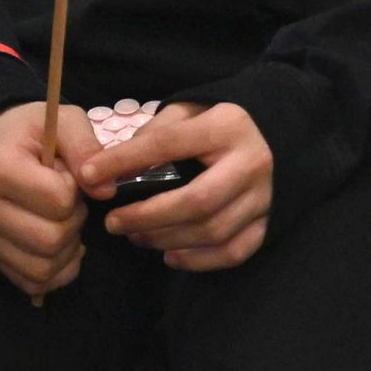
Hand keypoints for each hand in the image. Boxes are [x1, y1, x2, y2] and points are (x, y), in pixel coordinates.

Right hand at [0, 102, 98, 296]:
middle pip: (51, 239)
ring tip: (64, 221)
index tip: (70, 174)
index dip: (77, 189)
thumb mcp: (65, 121)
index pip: (58, 199)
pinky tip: (60, 245)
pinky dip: (55, 271)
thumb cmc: (33, 131)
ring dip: (67, 250)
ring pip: (42, 268)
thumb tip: (105, 191)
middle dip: (75, 221)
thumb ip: (87, 148)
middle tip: (72, 202)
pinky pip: (30, 282)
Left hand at [80, 102, 275, 271]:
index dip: (124, 161)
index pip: (167, 144)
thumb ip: (155, 133)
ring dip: (166, 239)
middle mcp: (251, 162)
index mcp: (227, 126)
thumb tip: (114, 167)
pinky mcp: (270, 220)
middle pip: (197, 201)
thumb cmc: (222, 122)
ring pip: (212, 231)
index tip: (87, 175)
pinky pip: (233, 251)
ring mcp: (265, 195)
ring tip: (137, 236)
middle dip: (147, 216)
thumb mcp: (191, 110)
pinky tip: (171, 254)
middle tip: (113, 223)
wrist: (283, 130)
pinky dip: (198, 261)